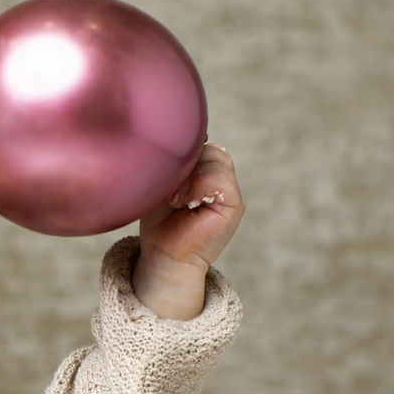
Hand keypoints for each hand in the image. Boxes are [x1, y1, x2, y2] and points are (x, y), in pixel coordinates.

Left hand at [132, 143, 245, 319]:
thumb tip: (181, 137)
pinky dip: (197, 187)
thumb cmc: (159, 222)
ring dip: (189, 176)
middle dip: (183, 162)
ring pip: (214, 156)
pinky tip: (184, 203)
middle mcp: (219, 176)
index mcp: (203, 168)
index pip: (198, 140)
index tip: (163, 173)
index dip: (180, 151)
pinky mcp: (235, 204)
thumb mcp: (161, 182)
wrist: (163, 256)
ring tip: (175, 200)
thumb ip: (174, 160)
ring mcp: (229, 189)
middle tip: (168, 191)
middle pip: (207, 145)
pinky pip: (220, 178)